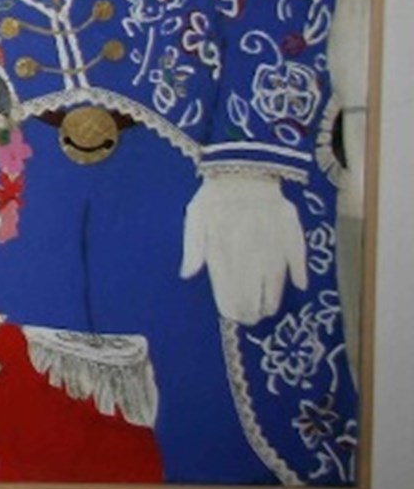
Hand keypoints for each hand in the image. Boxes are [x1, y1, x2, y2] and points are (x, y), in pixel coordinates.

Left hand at [180, 171, 307, 324]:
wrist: (244, 168)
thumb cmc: (214, 195)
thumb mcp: (195, 217)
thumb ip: (192, 248)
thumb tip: (188, 275)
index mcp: (223, 247)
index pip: (229, 285)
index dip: (232, 304)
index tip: (233, 316)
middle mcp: (249, 250)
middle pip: (252, 288)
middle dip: (251, 308)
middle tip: (251, 320)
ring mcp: (272, 242)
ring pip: (275, 278)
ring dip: (272, 297)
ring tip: (268, 311)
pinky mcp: (291, 231)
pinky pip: (298, 256)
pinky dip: (299, 272)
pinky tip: (300, 286)